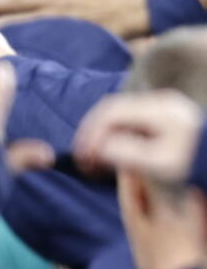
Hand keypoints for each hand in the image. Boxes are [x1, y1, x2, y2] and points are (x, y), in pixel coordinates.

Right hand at [74, 89, 204, 182]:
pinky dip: (111, 135)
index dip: (90, 132)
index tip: (81, 157)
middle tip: (81, 159)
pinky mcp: (158, 117)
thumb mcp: (156, 164)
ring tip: (91, 160)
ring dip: (99, 135)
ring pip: (116, 115)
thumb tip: (96, 146)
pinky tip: (107, 154)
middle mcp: (158, 102)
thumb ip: (124, 152)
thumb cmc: (189, 166)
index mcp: (159, 110)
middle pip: (110, 109)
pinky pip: (126, 120)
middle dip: (90, 133)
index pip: (111, 111)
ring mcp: (159, 107)